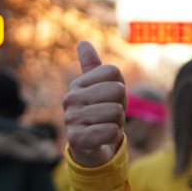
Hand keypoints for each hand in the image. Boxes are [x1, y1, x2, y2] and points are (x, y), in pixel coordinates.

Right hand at [63, 41, 125, 167]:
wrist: (89, 148)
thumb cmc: (98, 114)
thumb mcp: (98, 89)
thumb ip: (92, 67)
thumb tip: (82, 42)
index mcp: (78, 83)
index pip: (114, 71)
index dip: (119, 87)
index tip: (109, 99)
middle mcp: (71, 99)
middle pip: (118, 90)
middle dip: (120, 106)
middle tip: (108, 115)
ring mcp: (71, 119)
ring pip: (117, 112)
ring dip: (118, 123)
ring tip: (105, 126)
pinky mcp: (76, 139)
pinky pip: (112, 131)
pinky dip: (113, 136)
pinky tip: (102, 138)